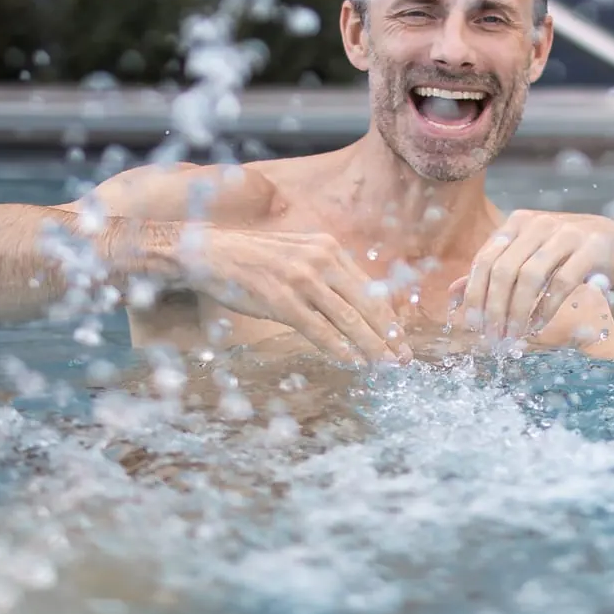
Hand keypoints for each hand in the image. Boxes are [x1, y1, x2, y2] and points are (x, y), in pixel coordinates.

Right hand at [172, 225, 399, 362]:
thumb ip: (327, 274)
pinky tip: (352, 362)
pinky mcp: (281, 300)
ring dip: (371, 346)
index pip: (370, 288)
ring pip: (348, 318)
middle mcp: (322, 260)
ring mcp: (303, 280)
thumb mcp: (299, 255)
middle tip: (403, 358)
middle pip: (367, 304)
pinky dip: (339, 348)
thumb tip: (355, 303)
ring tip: (385, 365)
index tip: (400, 338)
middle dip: (389, 335)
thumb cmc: (255, 260)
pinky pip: (318, 329)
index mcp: (330, 249)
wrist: (211, 252)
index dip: (388, 317)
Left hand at [451, 209, 613, 343]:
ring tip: (512, 337)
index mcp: (519, 221)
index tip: (473, 326)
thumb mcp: (526, 259)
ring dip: (517, 312)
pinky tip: (536, 326)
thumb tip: (452, 297)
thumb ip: (492, 273)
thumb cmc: (563, 256)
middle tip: (492, 338)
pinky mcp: (592, 249)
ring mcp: (568, 233)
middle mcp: (540, 223)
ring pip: (530, 278)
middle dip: (494, 309)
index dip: (475, 295)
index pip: (485, 260)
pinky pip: (561, 284)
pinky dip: (545, 309)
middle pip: (504, 270)